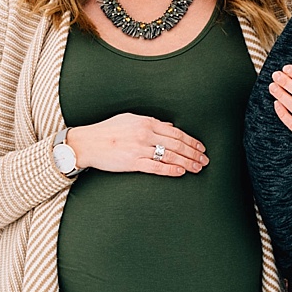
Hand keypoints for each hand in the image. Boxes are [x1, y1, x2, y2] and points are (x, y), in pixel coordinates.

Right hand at [65, 113, 207, 176]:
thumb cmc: (108, 130)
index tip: (201, 147)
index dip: (191, 140)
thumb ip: (151, 122)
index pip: (175, 132)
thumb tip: (170, 126)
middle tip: (204, 160)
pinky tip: (181, 172)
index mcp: (146, 122)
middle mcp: (145, 134)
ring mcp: (139, 149)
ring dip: (187, 162)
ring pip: (170, 156)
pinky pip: (156, 167)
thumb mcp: (130, 119)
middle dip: (193, 153)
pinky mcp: (132, 163)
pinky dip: (170, 170)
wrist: (87, 143)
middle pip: (176, 144)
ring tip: (197, 168)